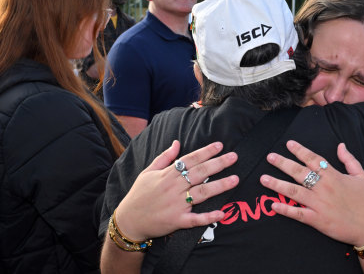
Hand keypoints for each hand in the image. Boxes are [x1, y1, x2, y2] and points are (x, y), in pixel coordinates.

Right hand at [114, 140, 238, 240]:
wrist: (128, 221)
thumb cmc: (138, 195)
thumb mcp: (148, 172)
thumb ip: (164, 157)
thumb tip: (177, 142)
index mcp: (168, 175)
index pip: (190, 160)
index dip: (206, 152)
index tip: (220, 145)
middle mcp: (174, 188)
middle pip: (200, 173)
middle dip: (218, 164)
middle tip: (235, 157)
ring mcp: (176, 204)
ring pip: (202, 193)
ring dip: (220, 186)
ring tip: (235, 179)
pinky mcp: (177, 220)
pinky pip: (195, 219)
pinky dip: (208, 217)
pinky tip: (222, 213)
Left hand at [259, 140, 363, 247]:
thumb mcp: (362, 176)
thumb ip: (349, 159)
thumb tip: (340, 145)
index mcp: (334, 176)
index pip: (313, 159)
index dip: (300, 150)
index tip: (288, 143)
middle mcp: (324, 187)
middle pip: (299, 172)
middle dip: (282, 163)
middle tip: (269, 157)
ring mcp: (319, 204)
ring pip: (294, 191)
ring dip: (277, 184)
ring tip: (263, 178)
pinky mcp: (317, 220)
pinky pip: (297, 214)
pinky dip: (284, 209)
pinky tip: (272, 205)